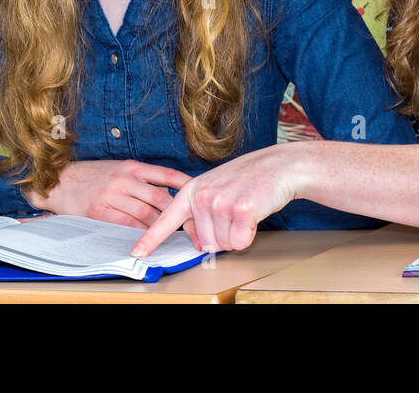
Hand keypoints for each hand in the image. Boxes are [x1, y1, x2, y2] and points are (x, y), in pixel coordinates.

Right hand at [24, 159, 195, 229]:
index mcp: (132, 166)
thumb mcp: (120, 168)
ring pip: (146, 213)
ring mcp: (112, 195)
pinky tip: (150, 237)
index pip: (166, 174)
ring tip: (175, 234)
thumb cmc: (94, 176)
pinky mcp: (101, 212)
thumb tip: (171, 192)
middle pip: (160, 198)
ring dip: (162, 226)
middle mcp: (124, 179)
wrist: (61, 181)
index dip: (185, 186)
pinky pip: (127, 224)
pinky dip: (141, 232)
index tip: (199, 195)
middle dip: (178, 213)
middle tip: (192, 224)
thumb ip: (142, 178)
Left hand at [129, 144, 304, 257]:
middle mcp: (202, 196)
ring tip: (245, 210)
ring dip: (237, 235)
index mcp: (192, 190)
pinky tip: (254, 214)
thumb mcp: (217, 188)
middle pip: (205, 243)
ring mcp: (220, 202)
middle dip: (223, 235)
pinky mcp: (240, 210)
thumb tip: (201, 245)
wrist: (280, 165)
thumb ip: (201, 213)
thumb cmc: (251, 177)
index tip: (137, 252)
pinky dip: (249, 235)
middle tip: (236, 212)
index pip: (167, 219)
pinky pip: (240, 242)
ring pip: (223, 245)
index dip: (151, 239)